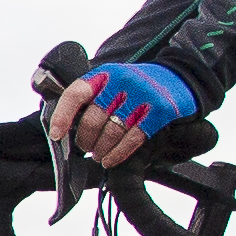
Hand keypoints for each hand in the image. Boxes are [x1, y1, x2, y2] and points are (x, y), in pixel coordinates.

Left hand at [50, 58, 197, 165]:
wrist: (179, 77)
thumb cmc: (137, 85)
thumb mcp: (112, 81)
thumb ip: (92, 98)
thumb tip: (65, 126)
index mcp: (104, 75)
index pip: (75, 94)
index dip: (62, 116)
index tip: (56, 135)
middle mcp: (122, 83)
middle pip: (92, 119)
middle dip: (85, 140)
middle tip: (85, 148)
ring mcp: (142, 97)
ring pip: (111, 132)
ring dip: (100, 149)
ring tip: (97, 155)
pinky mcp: (159, 112)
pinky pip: (132, 139)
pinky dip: (117, 154)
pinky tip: (110, 160)